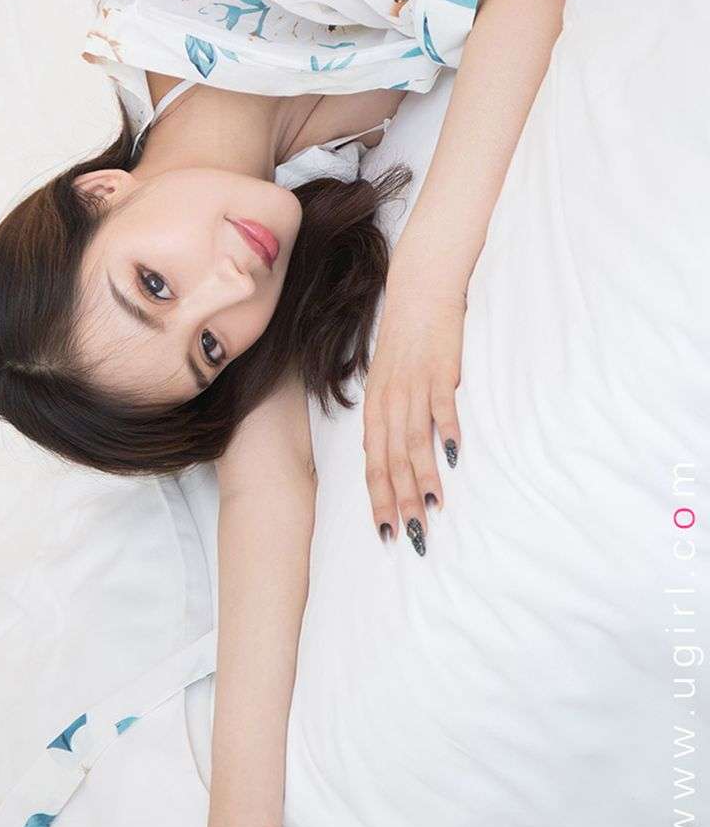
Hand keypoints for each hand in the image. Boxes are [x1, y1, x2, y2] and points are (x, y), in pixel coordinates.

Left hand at [362, 272, 463, 551]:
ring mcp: (413, 386)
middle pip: (391, 460)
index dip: (378, 499)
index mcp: (375, 407)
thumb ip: (387, 420)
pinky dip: (445, 431)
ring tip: (431, 509)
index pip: (372, 463)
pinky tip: (453, 456)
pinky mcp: (439, 371)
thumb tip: (385, 457)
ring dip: (422, 477)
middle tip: (410, 536)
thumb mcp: (387, 383)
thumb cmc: (404, 340)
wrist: (419, 290)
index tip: (385, 532)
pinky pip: (440, 406)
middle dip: (399, 502)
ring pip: (413, 441)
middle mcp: (388, 401)